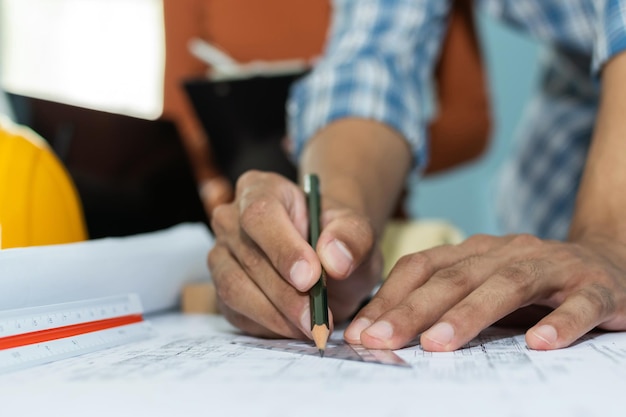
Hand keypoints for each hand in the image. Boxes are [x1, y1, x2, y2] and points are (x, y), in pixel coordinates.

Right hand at [208, 170, 381, 338]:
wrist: (329, 259)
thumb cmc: (337, 238)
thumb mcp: (357, 231)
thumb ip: (352, 237)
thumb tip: (335, 259)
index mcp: (260, 189)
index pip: (260, 215)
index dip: (283, 249)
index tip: (310, 278)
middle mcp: (231, 219)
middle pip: (249, 258)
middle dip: (287, 295)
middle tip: (319, 319)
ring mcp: (222, 255)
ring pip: (236, 288)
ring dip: (277, 315)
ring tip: (313, 328)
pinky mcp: (221, 290)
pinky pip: (236, 312)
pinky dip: (269, 327)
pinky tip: (297, 329)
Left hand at [344, 233, 625, 350]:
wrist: (611, 263)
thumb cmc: (534, 285)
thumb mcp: (484, 286)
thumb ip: (446, 303)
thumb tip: (386, 332)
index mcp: (475, 252)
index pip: (422, 267)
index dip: (389, 297)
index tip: (361, 332)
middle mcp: (508, 252)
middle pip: (455, 277)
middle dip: (413, 309)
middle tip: (381, 340)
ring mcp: (553, 266)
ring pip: (508, 284)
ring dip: (470, 314)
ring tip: (437, 344)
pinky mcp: (596, 287)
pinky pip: (580, 303)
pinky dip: (561, 321)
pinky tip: (539, 343)